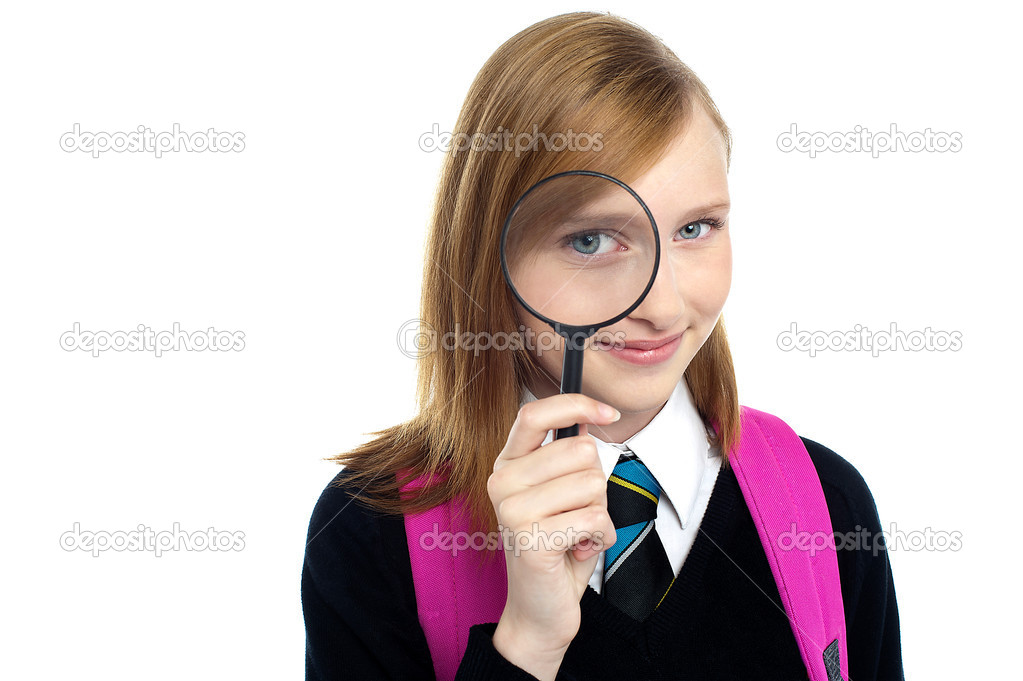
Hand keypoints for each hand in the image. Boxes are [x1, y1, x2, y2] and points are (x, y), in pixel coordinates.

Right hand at [487, 394, 619, 677]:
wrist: (541, 610)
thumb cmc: (557, 547)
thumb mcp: (563, 494)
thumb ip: (568, 458)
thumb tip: (587, 420)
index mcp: (508, 465)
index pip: (534, 414)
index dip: (575, 404)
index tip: (609, 412)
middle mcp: (502, 483)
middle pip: (579, 450)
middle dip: (597, 483)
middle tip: (579, 511)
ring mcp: (512, 511)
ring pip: (592, 484)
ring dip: (600, 512)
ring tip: (578, 532)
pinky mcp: (530, 540)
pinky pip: (594, 518)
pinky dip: (601, 536)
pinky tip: (581, 549)